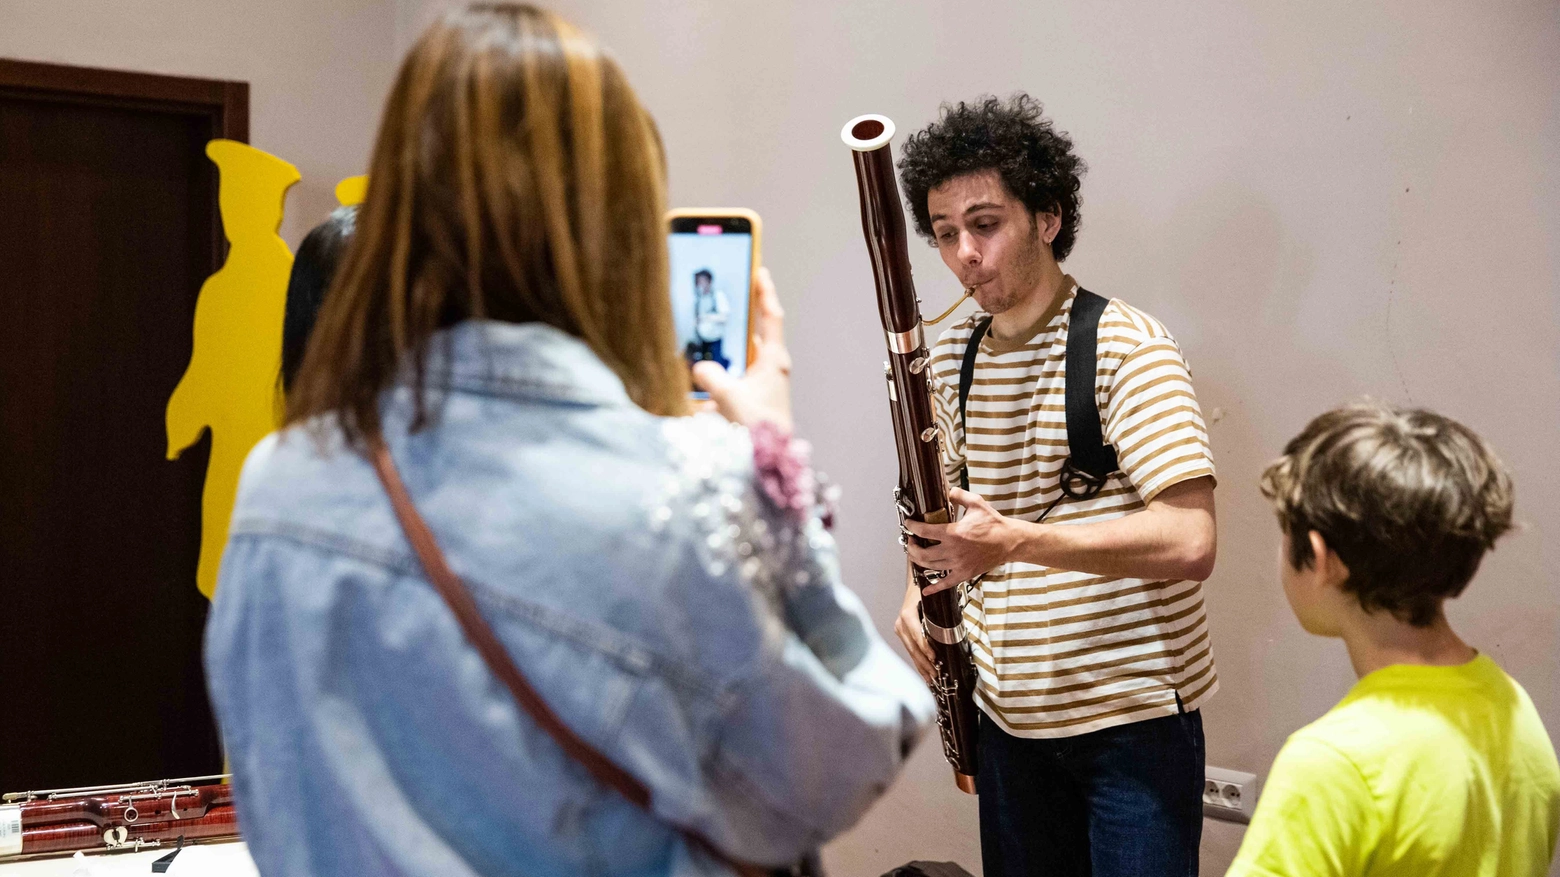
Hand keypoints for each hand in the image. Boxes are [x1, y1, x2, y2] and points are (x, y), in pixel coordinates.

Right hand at [692, 267, 791, 430]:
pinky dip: (713, 379)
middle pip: (749, 335)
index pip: (770, 317)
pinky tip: (691, 384)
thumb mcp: (730, 399)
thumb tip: (698, 368)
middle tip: (716, 302)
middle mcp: (768, 369)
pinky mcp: (748, 398)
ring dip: (718, 354)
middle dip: (732, 321)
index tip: (757, 270)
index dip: (764, 292)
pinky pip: (728, 381)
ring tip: (695, 341)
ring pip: (736, 359)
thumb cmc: (758, 429)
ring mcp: (759, 384)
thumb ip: (710, 377)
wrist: (769, 462)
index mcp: (773, 361)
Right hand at [893, 568, 934, 683]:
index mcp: (907, 616)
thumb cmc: (925, 591)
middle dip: (926, 663)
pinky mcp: (902, 635)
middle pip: (914, 648)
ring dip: (922, 666)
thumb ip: (938, 613)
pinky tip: (925, 674)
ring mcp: (900, 630)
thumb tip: (950, 630)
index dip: (926, 649)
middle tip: (937, 675)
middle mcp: (901, 625)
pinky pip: (911, 651)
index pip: (917, 636)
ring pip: (912, 652)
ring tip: (932, 679)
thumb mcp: (931, 599)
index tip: (935, 659)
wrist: (914, 586)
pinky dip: (919, 662)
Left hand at [903, 487, 1020, 594]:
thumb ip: (958, 495)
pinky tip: (926, 590)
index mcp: (954, 533)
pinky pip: (945, 583)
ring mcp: (958, 564)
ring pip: (930, 567)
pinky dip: (934, 588)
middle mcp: (953, 551)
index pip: (924, 532)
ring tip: (916, 553)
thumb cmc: (994, 524)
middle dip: (911, 547)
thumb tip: (947, 490)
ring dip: (918, 561)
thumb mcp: (976, 503)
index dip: (912, 527)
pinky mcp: (964, 574)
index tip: (909, 524)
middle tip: (911, 541)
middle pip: (922, 553)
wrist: (1009, 542)